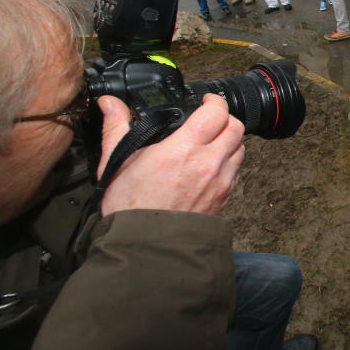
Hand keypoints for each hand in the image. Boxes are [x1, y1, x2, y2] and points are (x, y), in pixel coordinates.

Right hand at [97, 94, 245, 216]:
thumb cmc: (129, 207)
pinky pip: (236, 171)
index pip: (216, 112)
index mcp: (184, 149)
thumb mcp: (117, 161)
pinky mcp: (225, 198)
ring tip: (210, 142)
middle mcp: (209, 163)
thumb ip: (117, 126)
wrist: (145, 248)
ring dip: (229, 141)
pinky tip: (210, 166)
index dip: (214, 101)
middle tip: (209, 119)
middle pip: (235, 127)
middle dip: (225, 118)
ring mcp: (220, 182)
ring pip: (240, 149)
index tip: (206, 101)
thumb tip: (109, 102)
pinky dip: (229, 162)